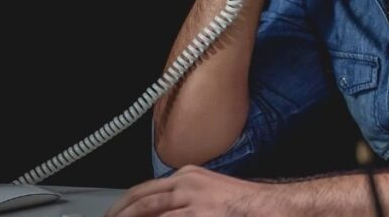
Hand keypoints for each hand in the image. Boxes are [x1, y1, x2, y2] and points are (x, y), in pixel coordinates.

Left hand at [106, 165, 278, 216]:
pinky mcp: (202, 214)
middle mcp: (187, 183)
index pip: (143, 190)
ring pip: (149, 211)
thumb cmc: (246, 207)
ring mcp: (194, 200)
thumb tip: (162, 214)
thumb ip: (184, 203)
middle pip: (140, 200)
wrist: (274, 208)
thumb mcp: (209, 196)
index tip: (113, 216)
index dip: (123, 206)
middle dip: (120, 214)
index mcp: (188, 176)